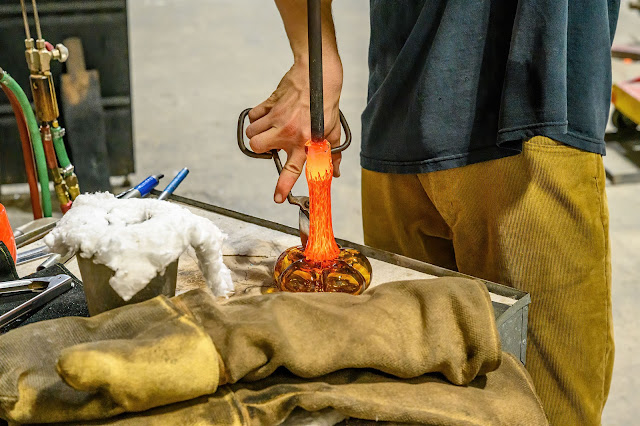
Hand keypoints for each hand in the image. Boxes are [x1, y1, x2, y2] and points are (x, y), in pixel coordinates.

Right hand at [246, 59, 342, 202]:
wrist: (319, 74)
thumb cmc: (326, 103)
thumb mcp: (333, 130)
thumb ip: (332, 154)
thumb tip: (334, 172)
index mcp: (304, 141)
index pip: (292, 170)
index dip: (283, 186)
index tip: (278, 198)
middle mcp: (287, 132)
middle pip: (256, 148)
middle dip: (259, 150)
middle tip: (270, 145)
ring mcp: (276, 117)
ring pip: (252, 132)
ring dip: (257, 133)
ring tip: (270, 129)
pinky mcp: (270, 103)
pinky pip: (253, 115)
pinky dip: (257, 117)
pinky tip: (268, 115)